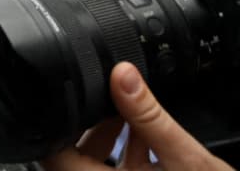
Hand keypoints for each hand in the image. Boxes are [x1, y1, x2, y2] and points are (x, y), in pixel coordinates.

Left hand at [40, 63, 233, 168]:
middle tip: (109, 98)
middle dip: (91, 125)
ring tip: (130, 111)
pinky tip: (149, 135)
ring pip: (101, 164)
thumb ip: (151, 119)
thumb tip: (122, 76)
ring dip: (112, 137)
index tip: (71, 98)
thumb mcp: (186, 159)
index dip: (57, 126)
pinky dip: (131, 152)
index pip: (54, 157)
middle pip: (75, 157)